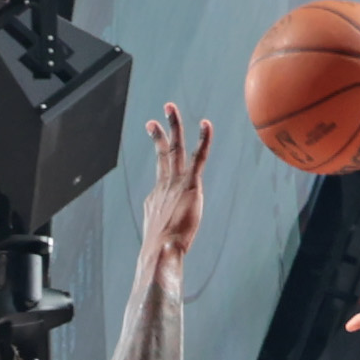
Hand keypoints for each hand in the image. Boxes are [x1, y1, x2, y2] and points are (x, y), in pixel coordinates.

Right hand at [139, 103, 211, 263]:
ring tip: (170, 107)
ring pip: (174, 148)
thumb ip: (165, 237)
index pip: (161, 176)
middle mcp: (163, 186)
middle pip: (160, 155)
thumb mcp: (161, 242)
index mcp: (156, 198)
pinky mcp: (190, 185)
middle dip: (158, 135)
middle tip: (153, 120)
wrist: (161, 251)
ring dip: (173, 126)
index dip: (161, 164)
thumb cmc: (161, 253)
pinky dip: (203, 139)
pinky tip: (206, 124)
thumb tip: (166, 251)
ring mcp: (175, 183)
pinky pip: (198, 156)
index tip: (159, 155)